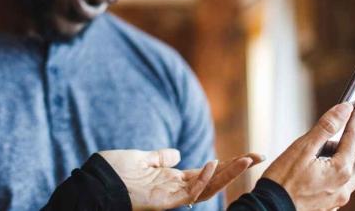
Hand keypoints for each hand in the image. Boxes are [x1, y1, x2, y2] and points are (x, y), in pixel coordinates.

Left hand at [99, 149, 263, 210]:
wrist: (94, 181)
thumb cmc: (114, 171)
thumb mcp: (140, 158)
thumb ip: (160, 157)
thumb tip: (179, 153)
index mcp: (172, 177)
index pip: (206, 171)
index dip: (226, 163)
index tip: (248, 154)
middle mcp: (176, 188)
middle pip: (214, 179)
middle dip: (237, 169)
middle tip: (259, 156)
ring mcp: (171, 195)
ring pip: (208, 187)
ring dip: (228, 173)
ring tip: (247, 159)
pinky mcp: (165, 201)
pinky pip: (190, 192)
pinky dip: (204, 179)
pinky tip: (214, 163)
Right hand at [263, 103, 354, 210]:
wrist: (270, 207)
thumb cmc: (282, 179)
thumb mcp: (303, 148)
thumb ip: (326, 127)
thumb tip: (344, 109)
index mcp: (340, 170)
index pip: (352, 139)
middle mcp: (343, 187)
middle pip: (352, 158)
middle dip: (341, 147)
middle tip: (320, 143)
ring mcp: (337, 200)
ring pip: (347, 175)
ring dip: (337, 163)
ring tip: (313, 160)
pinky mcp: (328, 207)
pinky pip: (337, 188)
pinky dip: (330, 177)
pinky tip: (312, 175)